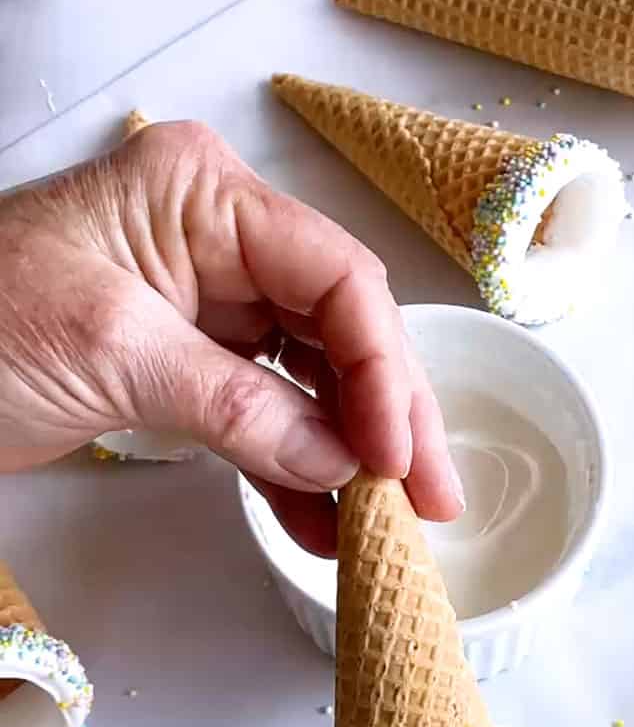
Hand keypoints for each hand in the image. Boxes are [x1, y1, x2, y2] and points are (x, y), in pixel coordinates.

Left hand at [0, 120, 462, 554]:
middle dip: (391, 417)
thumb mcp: (111, 351)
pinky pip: (267, 420)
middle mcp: (222, 243)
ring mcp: (210, 308)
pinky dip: (297, 474)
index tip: (391, 454)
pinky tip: (326, 526)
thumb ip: (237, 406)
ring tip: (388, 528)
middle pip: (344, 330)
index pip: (336, 278)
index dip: (380, 369)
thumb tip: (340, 463)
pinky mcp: (190, 368)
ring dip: (354, 456)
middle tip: (429, 499)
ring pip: (317, 381)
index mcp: (205, 197)